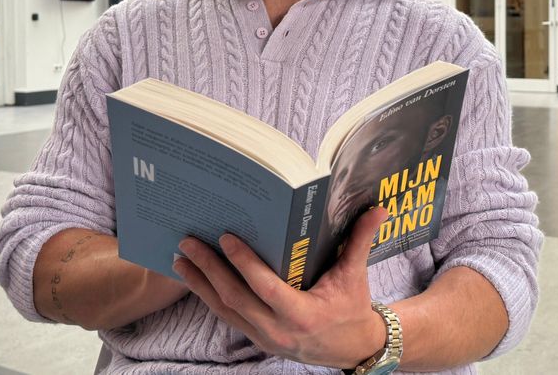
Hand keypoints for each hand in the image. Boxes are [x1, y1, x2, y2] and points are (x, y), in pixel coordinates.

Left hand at [173, 207, 389, 368]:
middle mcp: (278, 331)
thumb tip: (377, 207)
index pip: (267, 288)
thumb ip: (360, 240)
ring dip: (200, 284)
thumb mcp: (355, 275)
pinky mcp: (257, 339)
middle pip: (235, 299)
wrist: (353, 348)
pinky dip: (209, 296)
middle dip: (209, 270)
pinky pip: (227, 317)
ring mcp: (264, 338)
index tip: (225, 238)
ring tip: (180, 259)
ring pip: (225, 310)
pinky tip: (195, 278)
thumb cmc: (352, 307)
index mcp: (303, 315)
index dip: (245, 264)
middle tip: (189, 243)